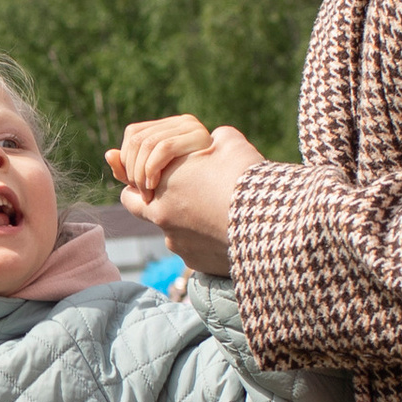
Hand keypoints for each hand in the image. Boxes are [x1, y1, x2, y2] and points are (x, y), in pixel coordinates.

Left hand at [106, 118, 266, 274]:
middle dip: (158, 203)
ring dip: (188, 222)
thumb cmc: (246, 178)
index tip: (153, 180)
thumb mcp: (229, 143)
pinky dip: (204, 240)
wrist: (271, 223)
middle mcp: (163, 218)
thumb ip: (211, 139)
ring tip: (217, 211)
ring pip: (174, 232)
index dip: (139, 184)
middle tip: (184, 194)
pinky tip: (226, 230)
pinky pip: (194, 250)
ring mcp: (178, 244)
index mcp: (162, 185)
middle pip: (146, 213)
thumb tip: (212, 138)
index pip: (130, 189)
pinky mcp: (196, 262)